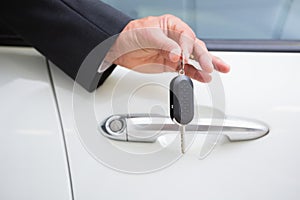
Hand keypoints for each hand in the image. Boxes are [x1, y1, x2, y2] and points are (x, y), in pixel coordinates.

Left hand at [105, 14, 229, 81]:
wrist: (118, 49)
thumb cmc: (131, 35)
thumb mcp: (148, 35)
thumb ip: (165, 44)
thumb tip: (177, 55)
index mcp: (172, 26)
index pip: (187, 36)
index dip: (187, 47)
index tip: (184, 56)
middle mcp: (176, 39)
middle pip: (195, 47)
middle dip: (204, 57)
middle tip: (209, 66)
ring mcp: (174, 53)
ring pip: (194, 59)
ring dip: (205, 65)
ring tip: (217, 70)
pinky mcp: (170, 65)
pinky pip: (185, 70)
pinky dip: (194, 74)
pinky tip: (203, 77)